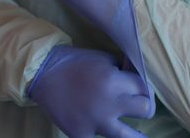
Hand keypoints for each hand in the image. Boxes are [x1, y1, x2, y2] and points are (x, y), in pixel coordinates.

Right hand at [28, 46, 154, 137]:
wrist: (44, 73)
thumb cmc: (76, 62)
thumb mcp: (105, 59)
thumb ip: (123, 73)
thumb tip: (138, 83)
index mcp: (114, 81)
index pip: (145, 89)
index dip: (144, 88)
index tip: (139, 90)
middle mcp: (109, 103)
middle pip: (145, 110)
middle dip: (144, 106)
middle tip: (140, 107)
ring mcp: (95, 122)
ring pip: (129, 137)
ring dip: (137, 135)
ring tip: (141, 137)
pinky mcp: (81, 134)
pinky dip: (100, 134)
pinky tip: (100, 129)